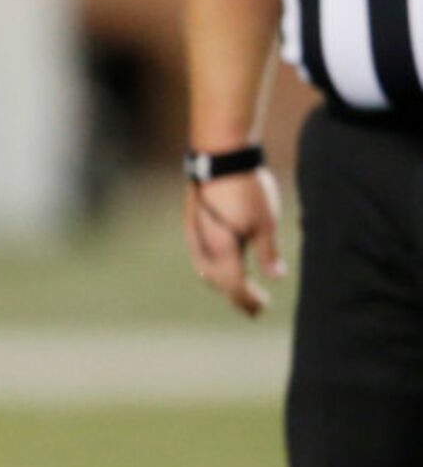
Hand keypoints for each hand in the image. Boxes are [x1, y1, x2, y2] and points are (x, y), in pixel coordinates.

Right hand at [183, 167, 283, 316]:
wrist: (218, 158)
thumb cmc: (246, 189)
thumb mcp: (265, 222)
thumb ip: (268, 253)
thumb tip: (275, 277)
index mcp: (222, 252)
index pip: (235, 287)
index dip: (248, 300)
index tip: (263, 308)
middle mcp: (203, 250)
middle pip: (218, 283)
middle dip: (235, 296)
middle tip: (253, 307)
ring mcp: (193, 238)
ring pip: (206, 271)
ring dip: (223, 283)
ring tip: (238, 287)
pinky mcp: (191, 225)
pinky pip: (201, 257)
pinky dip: (214, 267)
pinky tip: (223, 261)